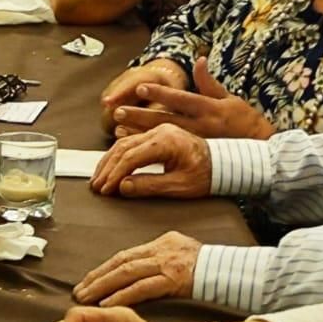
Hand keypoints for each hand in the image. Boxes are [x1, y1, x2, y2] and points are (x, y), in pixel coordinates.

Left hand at [71, 231, 202, 306]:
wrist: (233, 270)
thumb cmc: (211, 265)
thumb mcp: (183, 249)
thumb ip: (162, 254)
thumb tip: (143, 262)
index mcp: (161, 242)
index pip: (125, 255)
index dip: (104, 268)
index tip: (88, 279)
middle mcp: (160, 249)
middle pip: (120, 262)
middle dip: (97, 277)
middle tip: (78, 290)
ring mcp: (166, 264)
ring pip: (126, 273)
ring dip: (103, 286)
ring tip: (86, 298)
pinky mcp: (174, 279)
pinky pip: (142, 288)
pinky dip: (122, 295)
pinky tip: (108, 304)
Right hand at [88, 125, 211, 197]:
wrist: (226, 163)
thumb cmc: (207, 175)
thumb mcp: (180, 186)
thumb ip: (150, 185)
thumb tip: (123, 187)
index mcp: (166, 141)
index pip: (131, 157)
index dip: (115, 174)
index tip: (105, 190)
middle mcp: (160, 131)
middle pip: (123, 147)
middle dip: (107, 168)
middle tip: (96, 186)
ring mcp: (159, 131)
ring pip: (125, 143)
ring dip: (109, 161)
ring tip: (99, 178)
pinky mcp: (159, 135)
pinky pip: (133, 142)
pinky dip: (119, 155)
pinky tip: (110, 165)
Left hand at [112, 58, 275, 140]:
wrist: (260, 152)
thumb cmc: (244, 121)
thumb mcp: (230, 98)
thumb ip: (209, 82)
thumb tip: (199, 60)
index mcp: (208, 108)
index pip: (180, 98)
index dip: (160, 92)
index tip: (140, 86)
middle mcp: (200, 126)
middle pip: (165, 119)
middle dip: (140, 115)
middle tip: (118, 111)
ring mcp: (196, 142)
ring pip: (163, 137)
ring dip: (140, 133)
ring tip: (118, 129)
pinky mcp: (194, 155)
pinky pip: (168, 152)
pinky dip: (150, 148)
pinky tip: (134, 146)